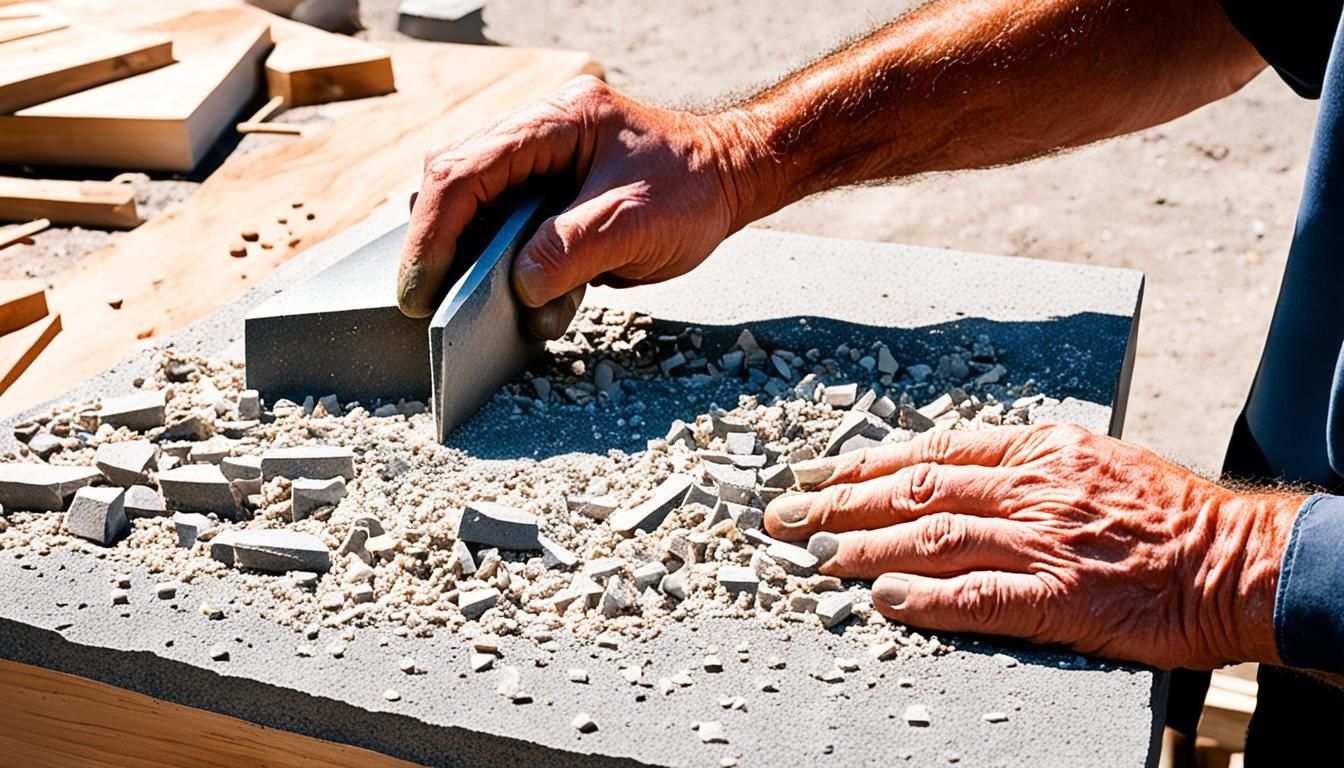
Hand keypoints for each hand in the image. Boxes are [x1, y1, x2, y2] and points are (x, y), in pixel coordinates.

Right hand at [398, 75, 777, 336]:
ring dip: (467, 255)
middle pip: (456, 180)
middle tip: (427, 303)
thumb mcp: (637, 225)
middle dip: (437, 243)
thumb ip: (573, 251)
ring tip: (469, 302)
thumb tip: (520, 284)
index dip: (434, 232)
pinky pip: (501, 221)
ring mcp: (540, 159)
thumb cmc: (693, 192)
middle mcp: (540, 132)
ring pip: (472, 201)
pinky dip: (497, 260)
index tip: (421, 290)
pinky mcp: (547, 189)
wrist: (731, 180)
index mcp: (558, 121)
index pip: (468, 170)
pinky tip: (509, 293)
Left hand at [763, 423, 1303, 668]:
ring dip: (864, 547)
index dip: (866, 464)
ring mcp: (1044, 542)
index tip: (818, 473)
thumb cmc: (1165, 513)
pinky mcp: (1061, 599)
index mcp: (1036, 450)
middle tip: (782, 515)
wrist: (1236, 560)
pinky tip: (882, 598)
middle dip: (839, 501)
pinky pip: (978, 596)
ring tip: (812, 554)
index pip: (930, 450)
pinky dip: (925, 597)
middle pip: (914, 490)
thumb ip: (1020, 467)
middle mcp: (1031, 488)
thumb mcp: (1090, 460)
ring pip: (932, 538)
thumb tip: (951, 479)